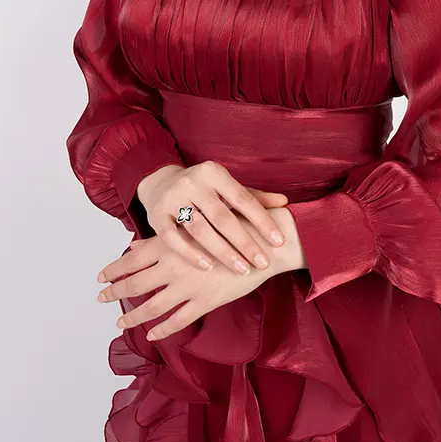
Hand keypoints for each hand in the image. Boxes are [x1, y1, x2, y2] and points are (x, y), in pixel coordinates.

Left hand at [96, 206, 295, 340]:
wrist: (262, 244)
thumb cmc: (232, 227)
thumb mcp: (196, 224)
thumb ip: (165, 237)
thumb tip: (136, 246)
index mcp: (170, 243)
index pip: (132, 259)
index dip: (114, 269)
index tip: (100, 276)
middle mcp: (174, 265)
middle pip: (135, 283)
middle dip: (115, 293)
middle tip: (101, 299)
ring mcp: (188, 285)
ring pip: (152, 306)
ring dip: (133, 317)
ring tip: (120, 324)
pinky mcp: (204, 301)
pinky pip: (177, 320)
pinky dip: (162, 330)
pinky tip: (152, 334)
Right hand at [135, 160, 289, 274]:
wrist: (161, 183)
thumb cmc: (204, 190)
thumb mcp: (227, 187)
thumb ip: (254, 196)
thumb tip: (285, 202)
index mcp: (214, 172)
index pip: (243, 199)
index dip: (263, 220)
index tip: (279, 241)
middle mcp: (192, 183)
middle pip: (223, 217)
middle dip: (245, 242)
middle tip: (262, 262)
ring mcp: (172, 199)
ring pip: (200, 230)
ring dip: (223, 252)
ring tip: (242, 269)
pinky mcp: (155, 216)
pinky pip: (173, 239)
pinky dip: (190, 254)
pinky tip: (208, 267)